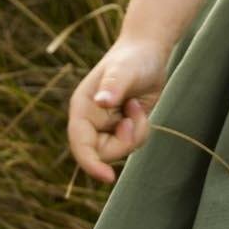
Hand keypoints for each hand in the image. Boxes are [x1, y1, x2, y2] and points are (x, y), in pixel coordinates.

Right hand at [67, 33, 170, 182]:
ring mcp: (106, 126)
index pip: (80, 145)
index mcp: (82, 109)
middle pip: (103, 154)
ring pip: (120, 150)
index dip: (91, 164)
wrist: (148, 52)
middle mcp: (90, 121)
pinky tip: (140, 109)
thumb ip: (114, 87)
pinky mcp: (123, 127)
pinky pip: (133, 143)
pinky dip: (141, 130)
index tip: (109, 177)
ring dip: (135, 133)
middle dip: (124, 142)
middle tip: (133, 119)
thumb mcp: (125, 70)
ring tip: (136, 107)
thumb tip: (102, 102)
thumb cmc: (133, 58)